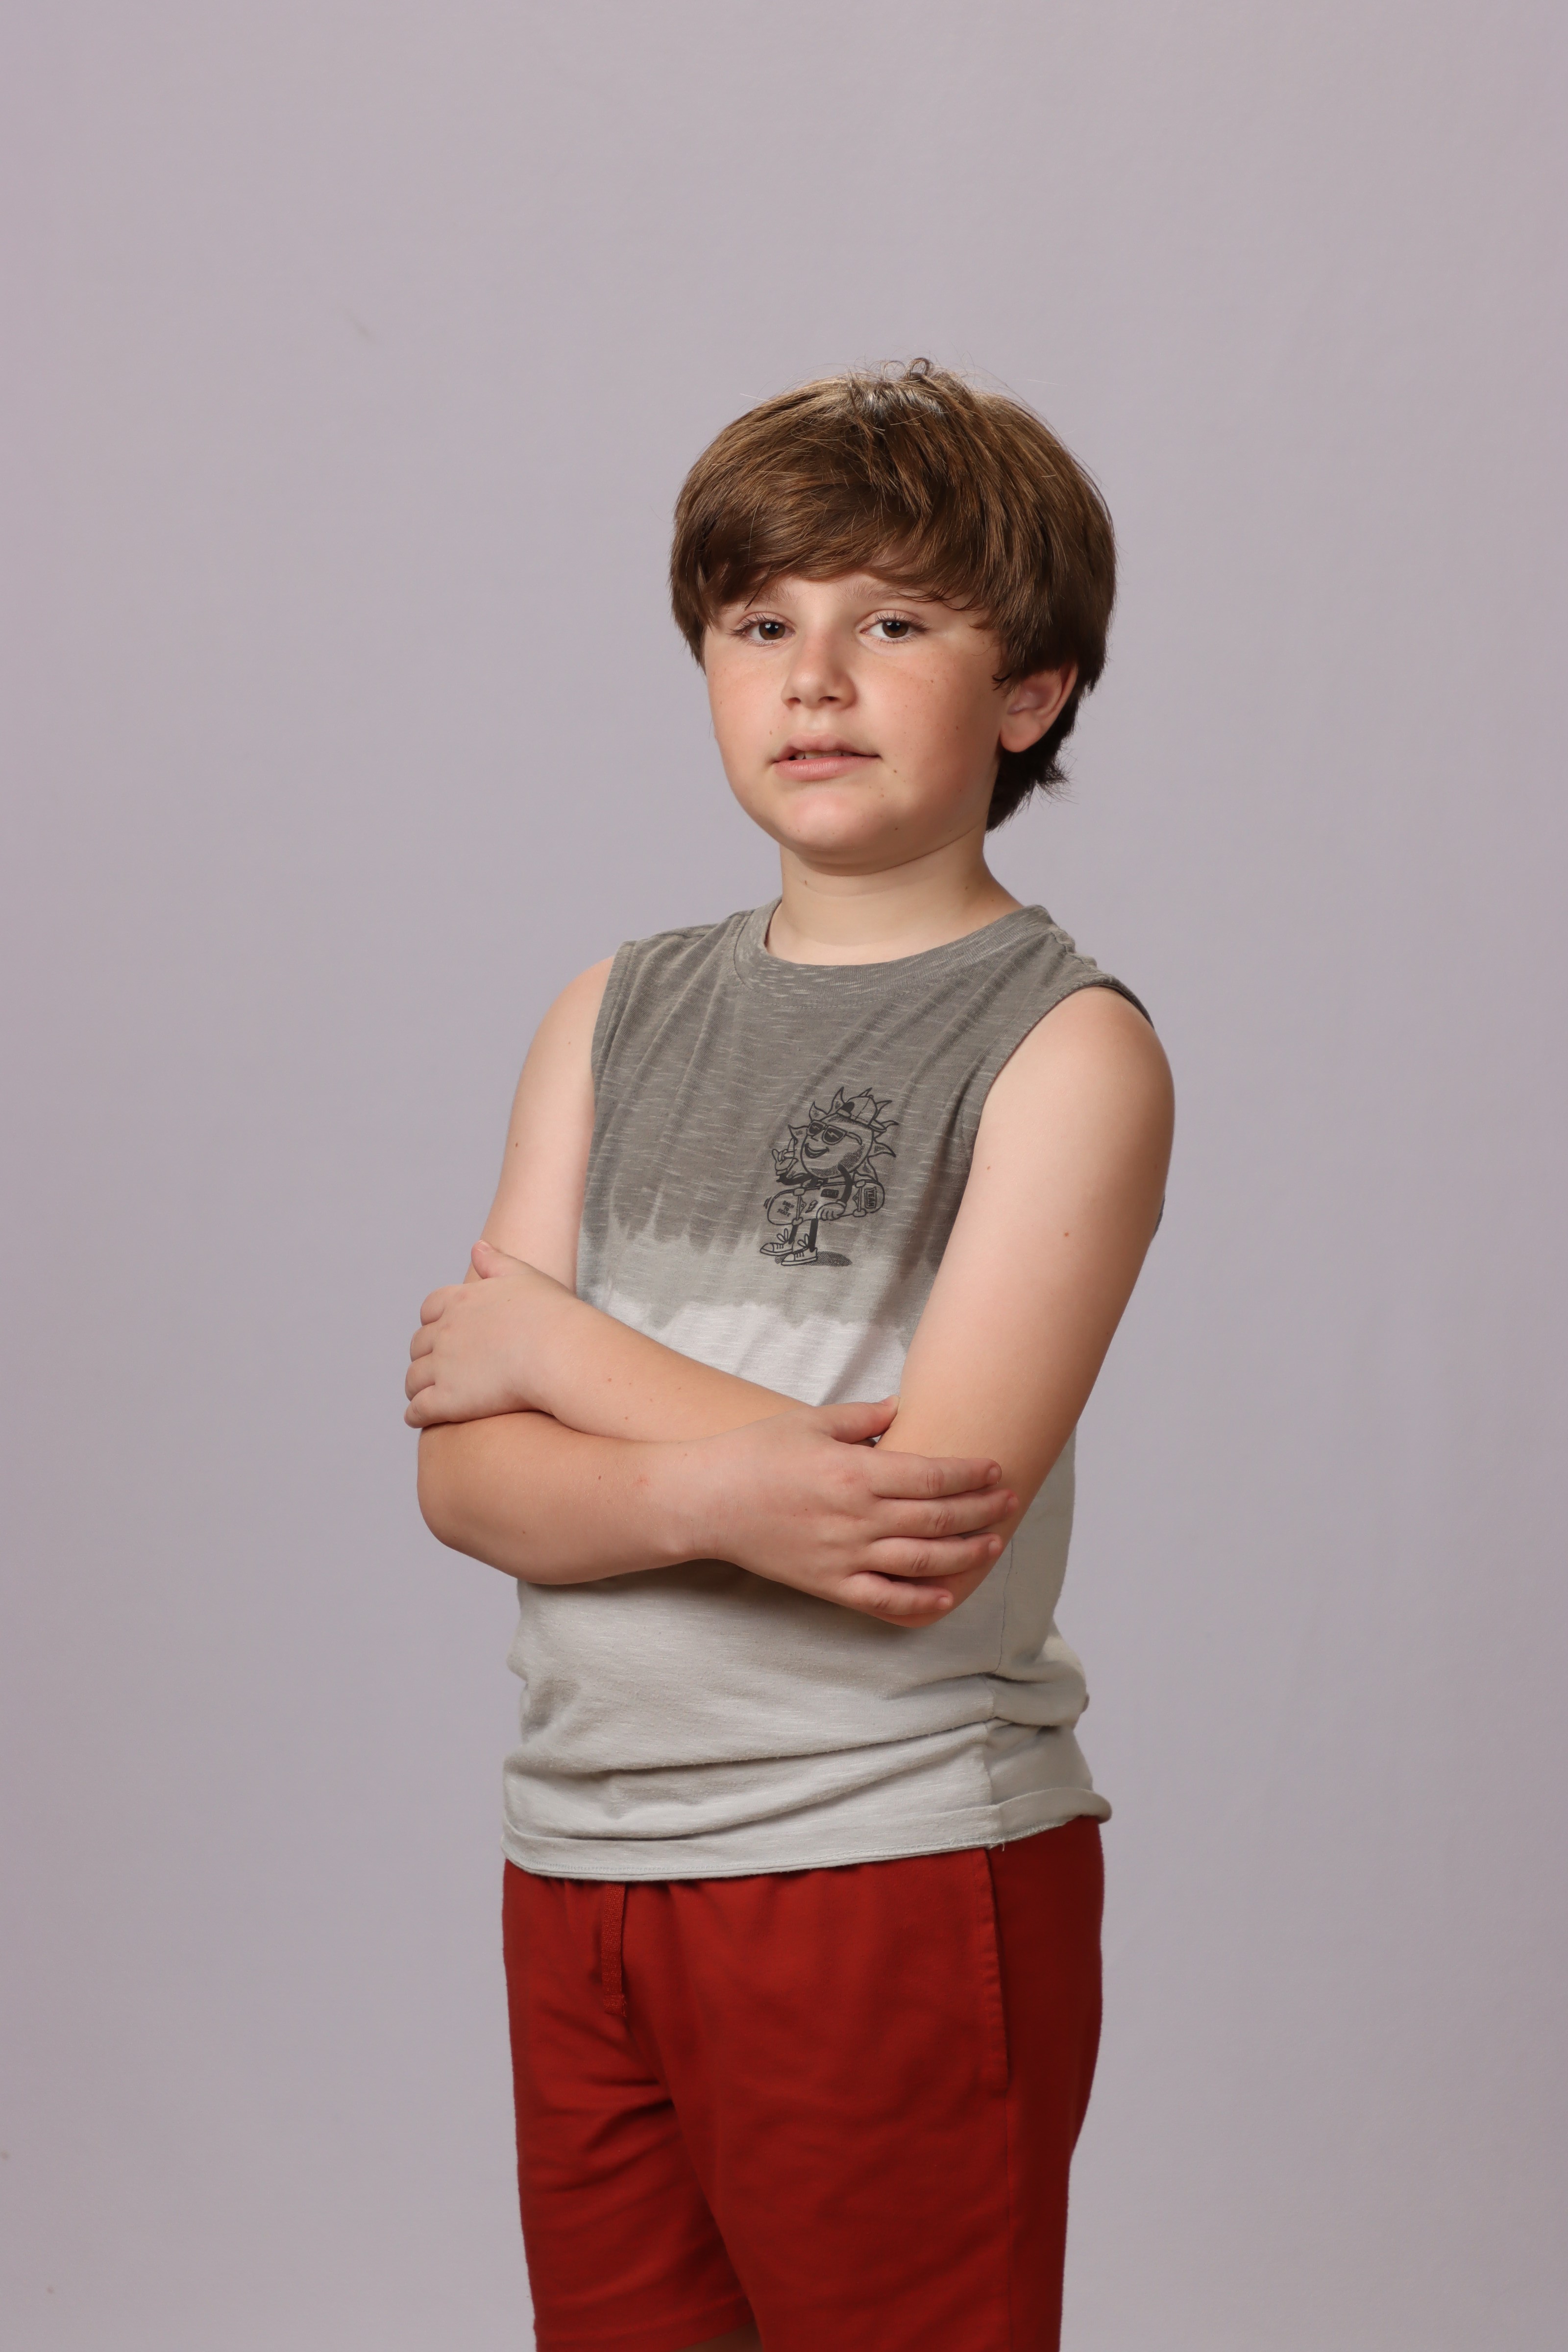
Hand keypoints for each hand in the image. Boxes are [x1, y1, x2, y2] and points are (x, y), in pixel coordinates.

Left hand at [405, 1240, 569, 1426]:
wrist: (560, 1352)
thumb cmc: (551, 1314)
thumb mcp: (524, 1276)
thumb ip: (496, 1262)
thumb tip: (476, 1247)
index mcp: (461, 1300)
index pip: (429, 1309)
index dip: (432, 1323)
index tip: (440, 1333)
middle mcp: (445, 1332)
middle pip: (418, 1345)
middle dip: (423, 1356)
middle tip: (435, 1368)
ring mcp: (444, 1367)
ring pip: (413, 1379)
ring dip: (415, 1387)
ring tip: (423, 1396)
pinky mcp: (447, 1400)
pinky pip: (418, 1409)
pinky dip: (414, 1414)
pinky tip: (419, 1418)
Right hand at [685, 1399, 1016, 1627]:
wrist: (705, 1501)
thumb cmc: (754, 1453)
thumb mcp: (809, 1421)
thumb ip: (861, 1418)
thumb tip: (901, 1409)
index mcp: (854, 1472)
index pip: (930, 1476)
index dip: (969, 1474)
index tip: (995, 1469)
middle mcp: (856, 1517)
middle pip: (936, 1518)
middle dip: (981, 1510)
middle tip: (1011, 1502)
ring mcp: (843, 1555)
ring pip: (921, 1561)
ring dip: (964, 1554)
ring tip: (994, 1543)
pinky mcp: (828, 1584)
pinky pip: (883, 1600)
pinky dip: (918, 1602)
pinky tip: (946, 1597)